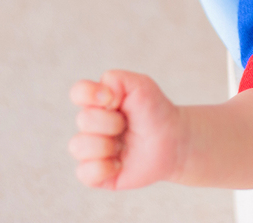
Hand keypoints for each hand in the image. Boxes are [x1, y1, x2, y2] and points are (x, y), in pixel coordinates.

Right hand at [69, 70, 184, 189]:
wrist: (173, 143)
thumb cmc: (155, 113)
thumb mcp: (142, 86)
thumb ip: (117, 79)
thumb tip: (101, 93)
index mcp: (99, 102)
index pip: (78, 92)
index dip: (89, 94)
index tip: (111, 98)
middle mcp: (91, 125)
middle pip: (83, 119)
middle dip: (112, 122)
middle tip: (128, 125)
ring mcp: (91, 149)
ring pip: (78, 146)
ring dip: (107, 146)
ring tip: (124, 146)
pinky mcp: (95, 173)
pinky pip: (84, 172)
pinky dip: (104, 168)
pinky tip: (119, 164)